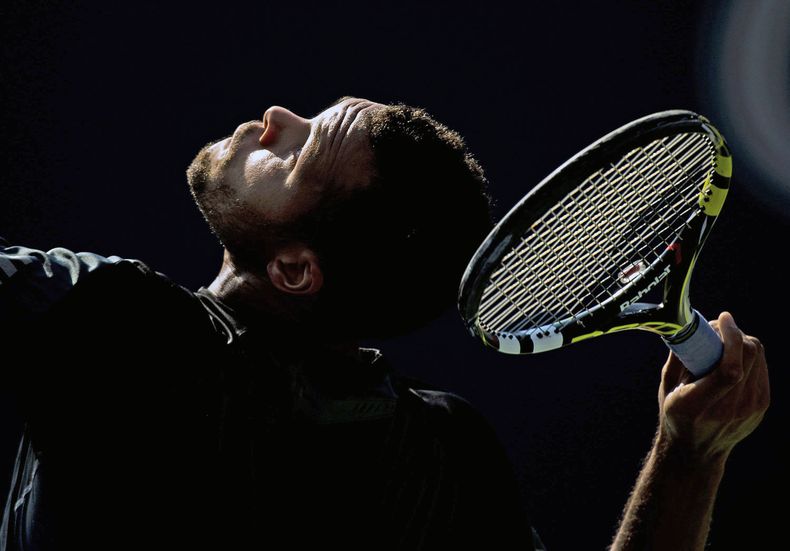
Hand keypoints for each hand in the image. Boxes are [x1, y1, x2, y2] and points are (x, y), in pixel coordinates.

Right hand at [657, 311, 768, 462]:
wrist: (697, 451)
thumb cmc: (676, 413)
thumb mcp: (668, 386)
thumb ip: (678, 357)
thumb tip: (688, 325)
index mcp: (698, 405)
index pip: (729, 369)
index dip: (730, 338)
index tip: (721, 319)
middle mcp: (729, 409)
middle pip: (748, 357)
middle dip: (734, 333)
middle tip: (718, 327)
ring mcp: (751, 409)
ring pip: (758, 357)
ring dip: (741, 341)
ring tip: (723, 341)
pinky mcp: (762, 405)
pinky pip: (761, 367)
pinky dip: (748, 354)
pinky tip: (733, 356)